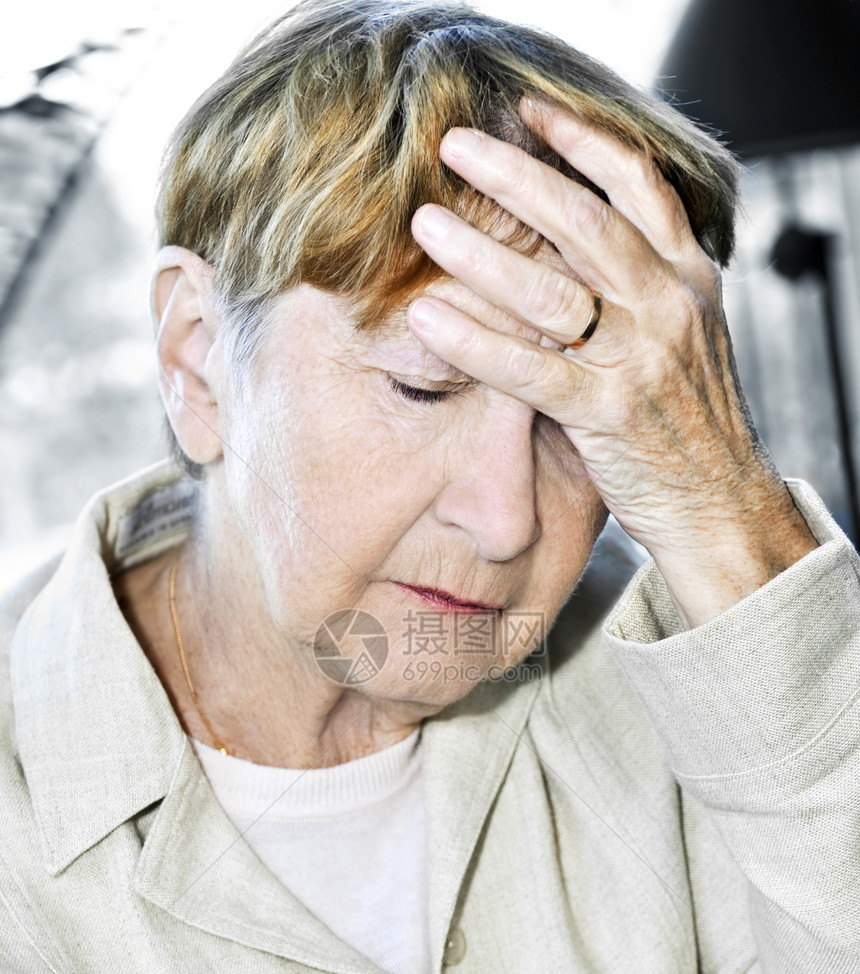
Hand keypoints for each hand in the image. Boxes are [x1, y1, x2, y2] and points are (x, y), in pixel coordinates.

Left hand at [407, 100, 818, 628]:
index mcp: (689, 279)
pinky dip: (473, 342)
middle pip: (586, 221)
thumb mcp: (683, 336)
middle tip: (454, 147)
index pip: (640, 186)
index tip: (529, 113)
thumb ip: (640, 286)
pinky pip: (529, 370)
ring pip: (551, 290)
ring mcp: (641, 361)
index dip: (583, 142)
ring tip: (425, 224)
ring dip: (481, 252)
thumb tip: (564, 244)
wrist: (720, 503)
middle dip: (515, 176)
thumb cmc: (688, 421)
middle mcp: (669, 307)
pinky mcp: (608, 416)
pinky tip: (426, 320)